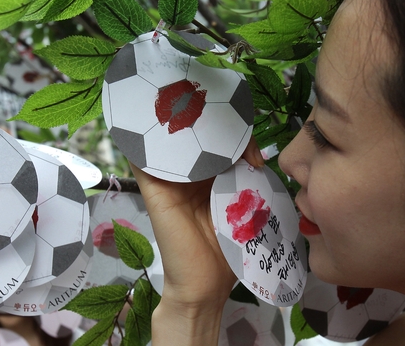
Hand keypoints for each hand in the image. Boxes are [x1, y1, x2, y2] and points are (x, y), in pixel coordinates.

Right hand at [133, 138, 262, 344]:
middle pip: (197, 136)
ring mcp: (168, 180)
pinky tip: (169, 126)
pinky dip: (155, 139)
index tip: (256, 154)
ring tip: (205, 119)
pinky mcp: (154, 189)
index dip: (238, 137)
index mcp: (210, 178)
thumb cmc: (227, 250)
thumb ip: (246, 181)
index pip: (221, 143)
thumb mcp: (243, 209)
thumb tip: (255, 158)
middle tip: (238, 136)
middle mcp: (187, 175)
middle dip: (217, 127)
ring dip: (188, 126)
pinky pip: (147, 157)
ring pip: (174, 140)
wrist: (205, 285)